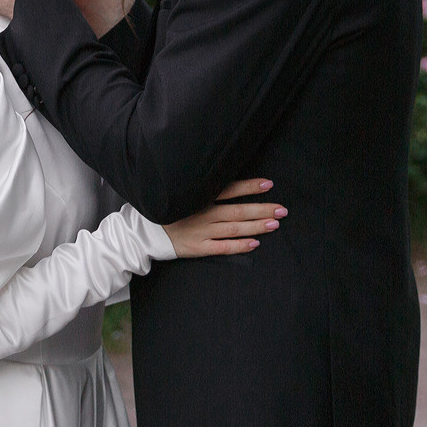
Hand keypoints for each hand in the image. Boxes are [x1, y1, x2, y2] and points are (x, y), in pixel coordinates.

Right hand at [162, 179, 286, 257]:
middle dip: (262, 209)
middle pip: (238, 211)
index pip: (229, 190)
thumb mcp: (180, 192)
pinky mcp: (198, 247)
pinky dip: (239, 246)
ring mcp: (202, 232)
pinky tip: (254, 244)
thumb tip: (224, 179)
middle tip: (282, 210)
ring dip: (256, 226)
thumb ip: (201, 188)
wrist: (144, 231)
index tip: (268, 184)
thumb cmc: (165, 209)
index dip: (249, 187)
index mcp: (200, 197)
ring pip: (234, 229)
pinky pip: (222, 248)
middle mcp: (203, 214)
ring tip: (274, 224)